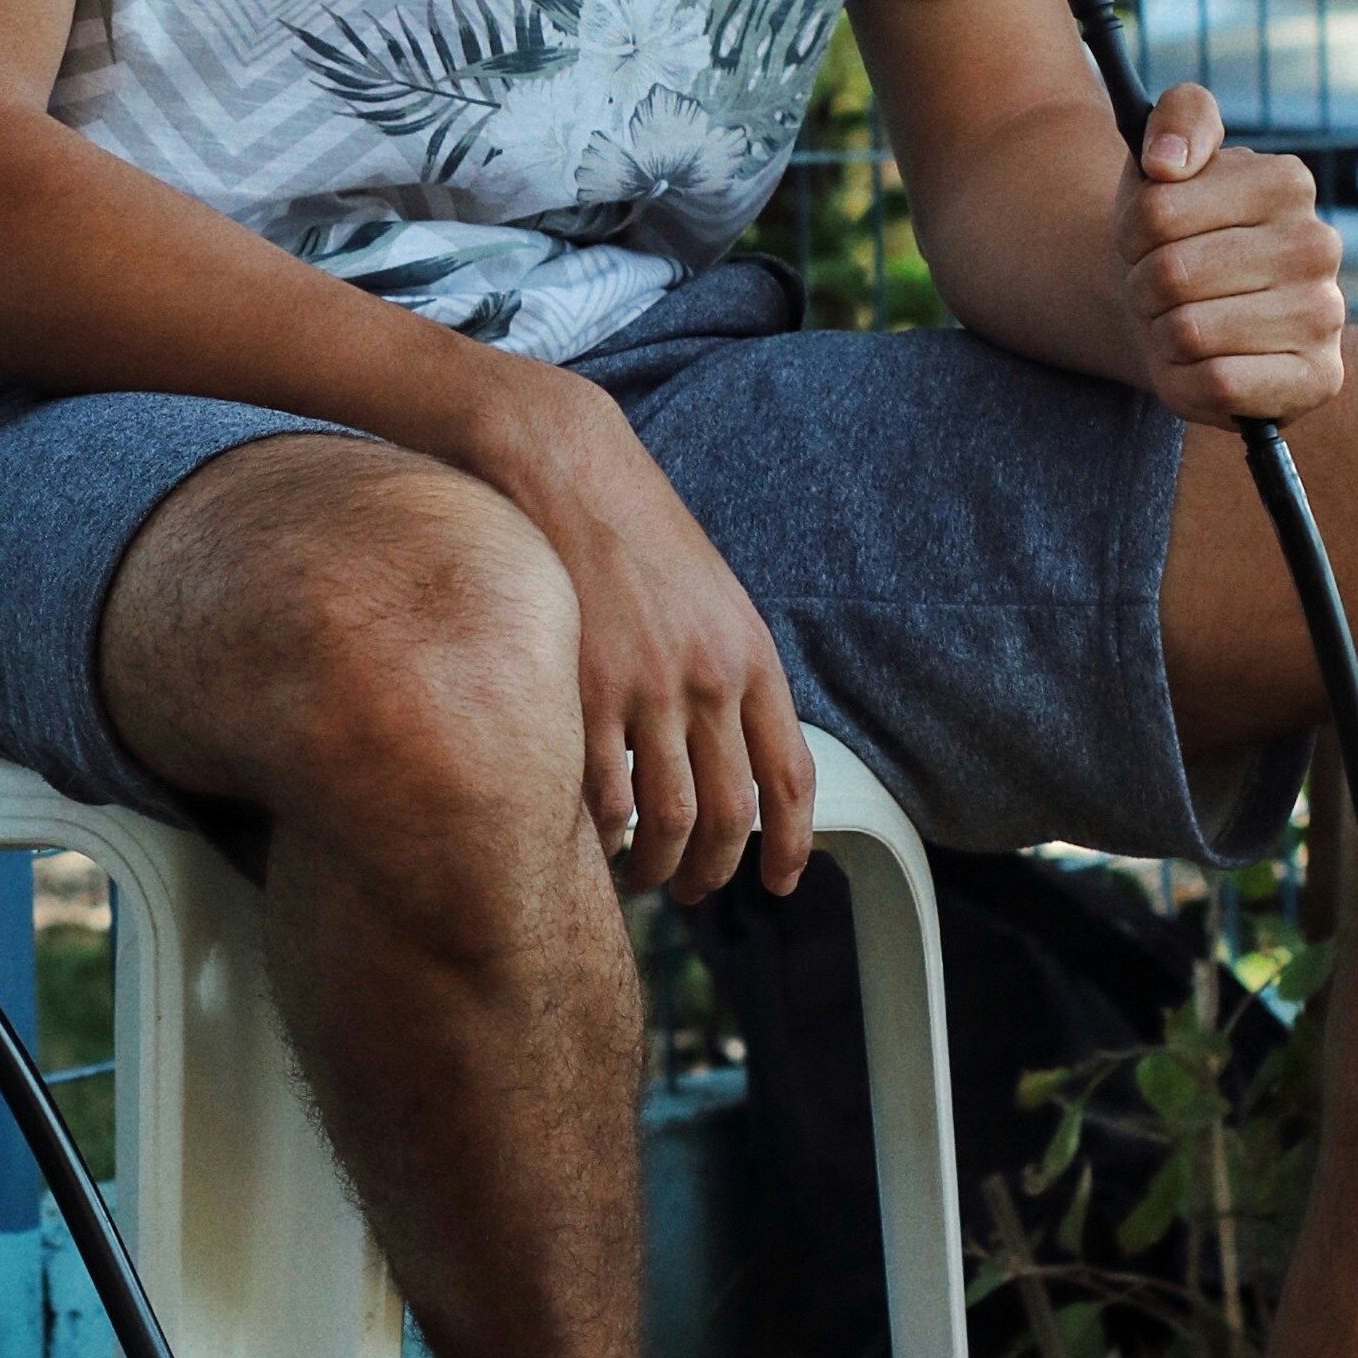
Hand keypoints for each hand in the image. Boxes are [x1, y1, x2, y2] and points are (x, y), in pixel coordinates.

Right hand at [484, 377, 817, 903]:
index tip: (779, 884)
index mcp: (750, 656)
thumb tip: (727, 747)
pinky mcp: (583, 688)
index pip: (789, 776)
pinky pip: (602, 795)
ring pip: (667, 820)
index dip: (790, 845)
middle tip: (690, 891)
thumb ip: (726, 669)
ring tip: (638, 876)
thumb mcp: (710, 595)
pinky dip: (600, 835)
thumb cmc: (633, 529)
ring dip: (656, 867)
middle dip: (714, 873)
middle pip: (729, 815)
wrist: (566, 466)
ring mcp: (646, 687)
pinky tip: (589, 840)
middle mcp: (709, 679)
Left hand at [1114, 81, 1346, 427]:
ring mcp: (1326, 315)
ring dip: (1163, 334)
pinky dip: (1188, 380)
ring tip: (1183, 320)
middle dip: (1144, 287)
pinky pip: (1219, 385)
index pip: (1157, 210)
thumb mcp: (1159, 159)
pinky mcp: (1319, 378)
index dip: (1130, 231)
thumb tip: (1167, 162)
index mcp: (1286, 182)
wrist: (1172, 310)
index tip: (1146, 235)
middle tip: (1163, 286)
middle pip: (1171, 275)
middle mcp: (1319, 245)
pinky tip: (1205, 363)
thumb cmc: (1169, 233)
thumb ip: (1176, 117)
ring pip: (1189, 332)